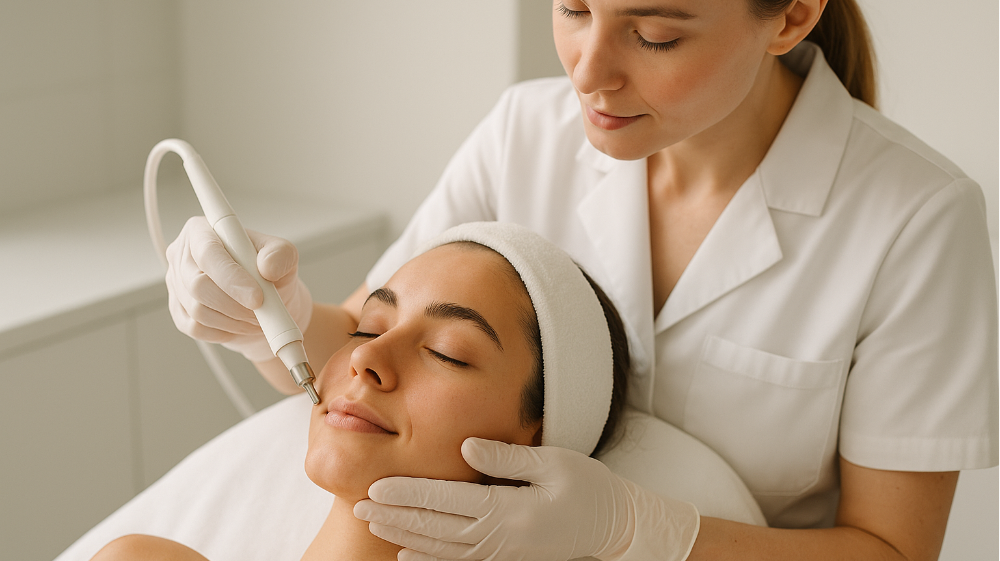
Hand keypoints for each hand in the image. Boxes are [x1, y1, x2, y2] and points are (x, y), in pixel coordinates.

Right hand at [164, 216, 311, 361]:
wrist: (266, 302)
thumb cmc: (271, 273)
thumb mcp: (285, 256)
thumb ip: (280, 254)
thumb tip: (267, 266)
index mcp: (202, 231)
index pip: (208, 253)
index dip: (231, 278)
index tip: (257, 297)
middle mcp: (183, 255)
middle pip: (198, 285)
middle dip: (236, 304)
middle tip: (262, 310)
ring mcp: (176, 284)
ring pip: (197, 310)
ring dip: (234, 320)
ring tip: (257, 317)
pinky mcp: (178, 311)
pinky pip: (196, 328)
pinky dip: (224, 331)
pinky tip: (239, 324)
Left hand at [353, 437, 699, 560]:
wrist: (618, 530)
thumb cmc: (590, 491)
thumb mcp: (554, 464)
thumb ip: (507, 458)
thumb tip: (466, 447)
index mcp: (508, 509)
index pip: (445, 500)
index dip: (408, 494)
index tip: (377, 486)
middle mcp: (498, 538)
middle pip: (434, 527)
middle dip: (394, 516)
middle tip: (358, 506)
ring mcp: (501, 554)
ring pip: (440, 548)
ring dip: (404, 535)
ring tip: (375, 523)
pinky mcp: (506, 560)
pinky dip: (428, 559)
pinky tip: (407, 552)